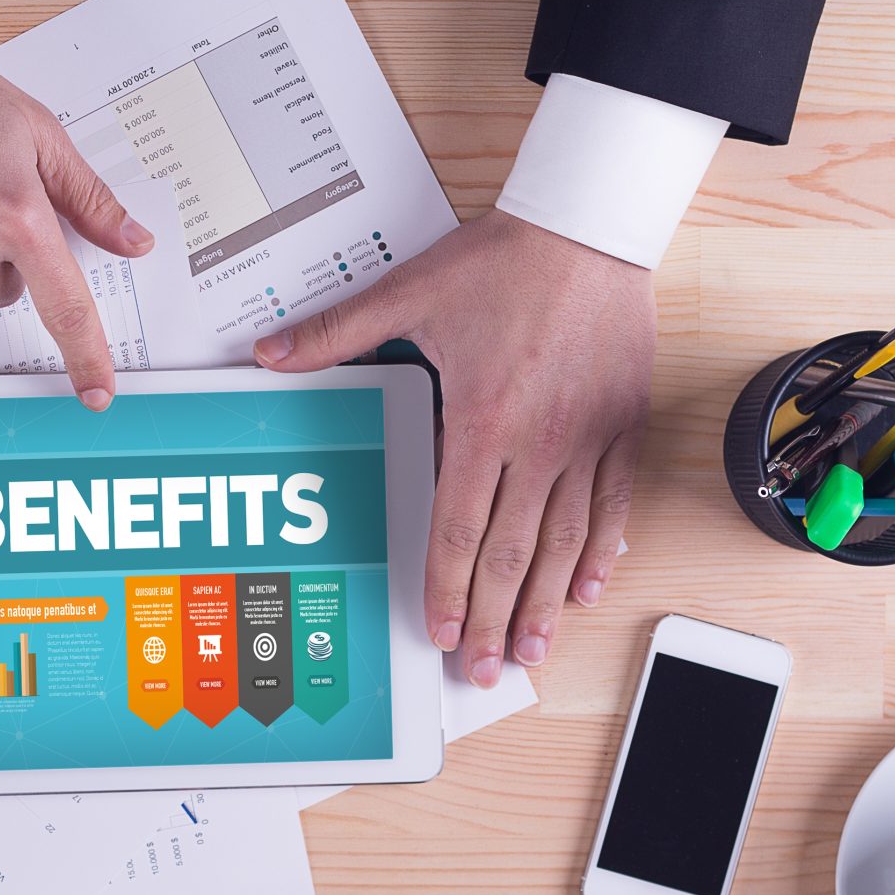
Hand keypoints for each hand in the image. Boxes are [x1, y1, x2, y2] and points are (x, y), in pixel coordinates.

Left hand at [255, 211, 651, 684]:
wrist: (587, 226)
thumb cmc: (505, 259)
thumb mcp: (409, 292)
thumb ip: (336, 332)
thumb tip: (271, 354)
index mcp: (482, 419)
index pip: (459, 527)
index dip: (449, 587)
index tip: (443, 630)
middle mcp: (538, 442)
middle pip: (514, 552)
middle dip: (497, 618)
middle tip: (486, 669)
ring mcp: (587, 438)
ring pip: (567, 541)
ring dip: (549, 603)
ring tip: (536, 649)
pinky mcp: (623, 424)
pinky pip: (614, 502)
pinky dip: (601, 549)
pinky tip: (590, 586)